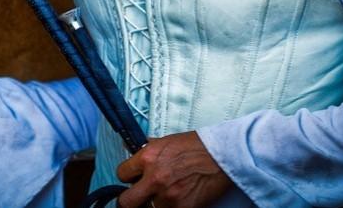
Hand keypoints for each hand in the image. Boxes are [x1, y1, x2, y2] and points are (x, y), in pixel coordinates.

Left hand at [115, 131, 230, 207]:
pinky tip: (176, 200)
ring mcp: (167, 196)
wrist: (221, 156)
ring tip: (163, 196)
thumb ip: (148, 151)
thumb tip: (136, 154)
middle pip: (125, 202)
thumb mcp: (166, 141)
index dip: (127, 178)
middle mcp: (154, 178)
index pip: (121, 174)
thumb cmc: (196, 146)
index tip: (133, 180)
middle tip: (136, 199)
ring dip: (152, 204)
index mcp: (147, 158)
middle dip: (129, 201)